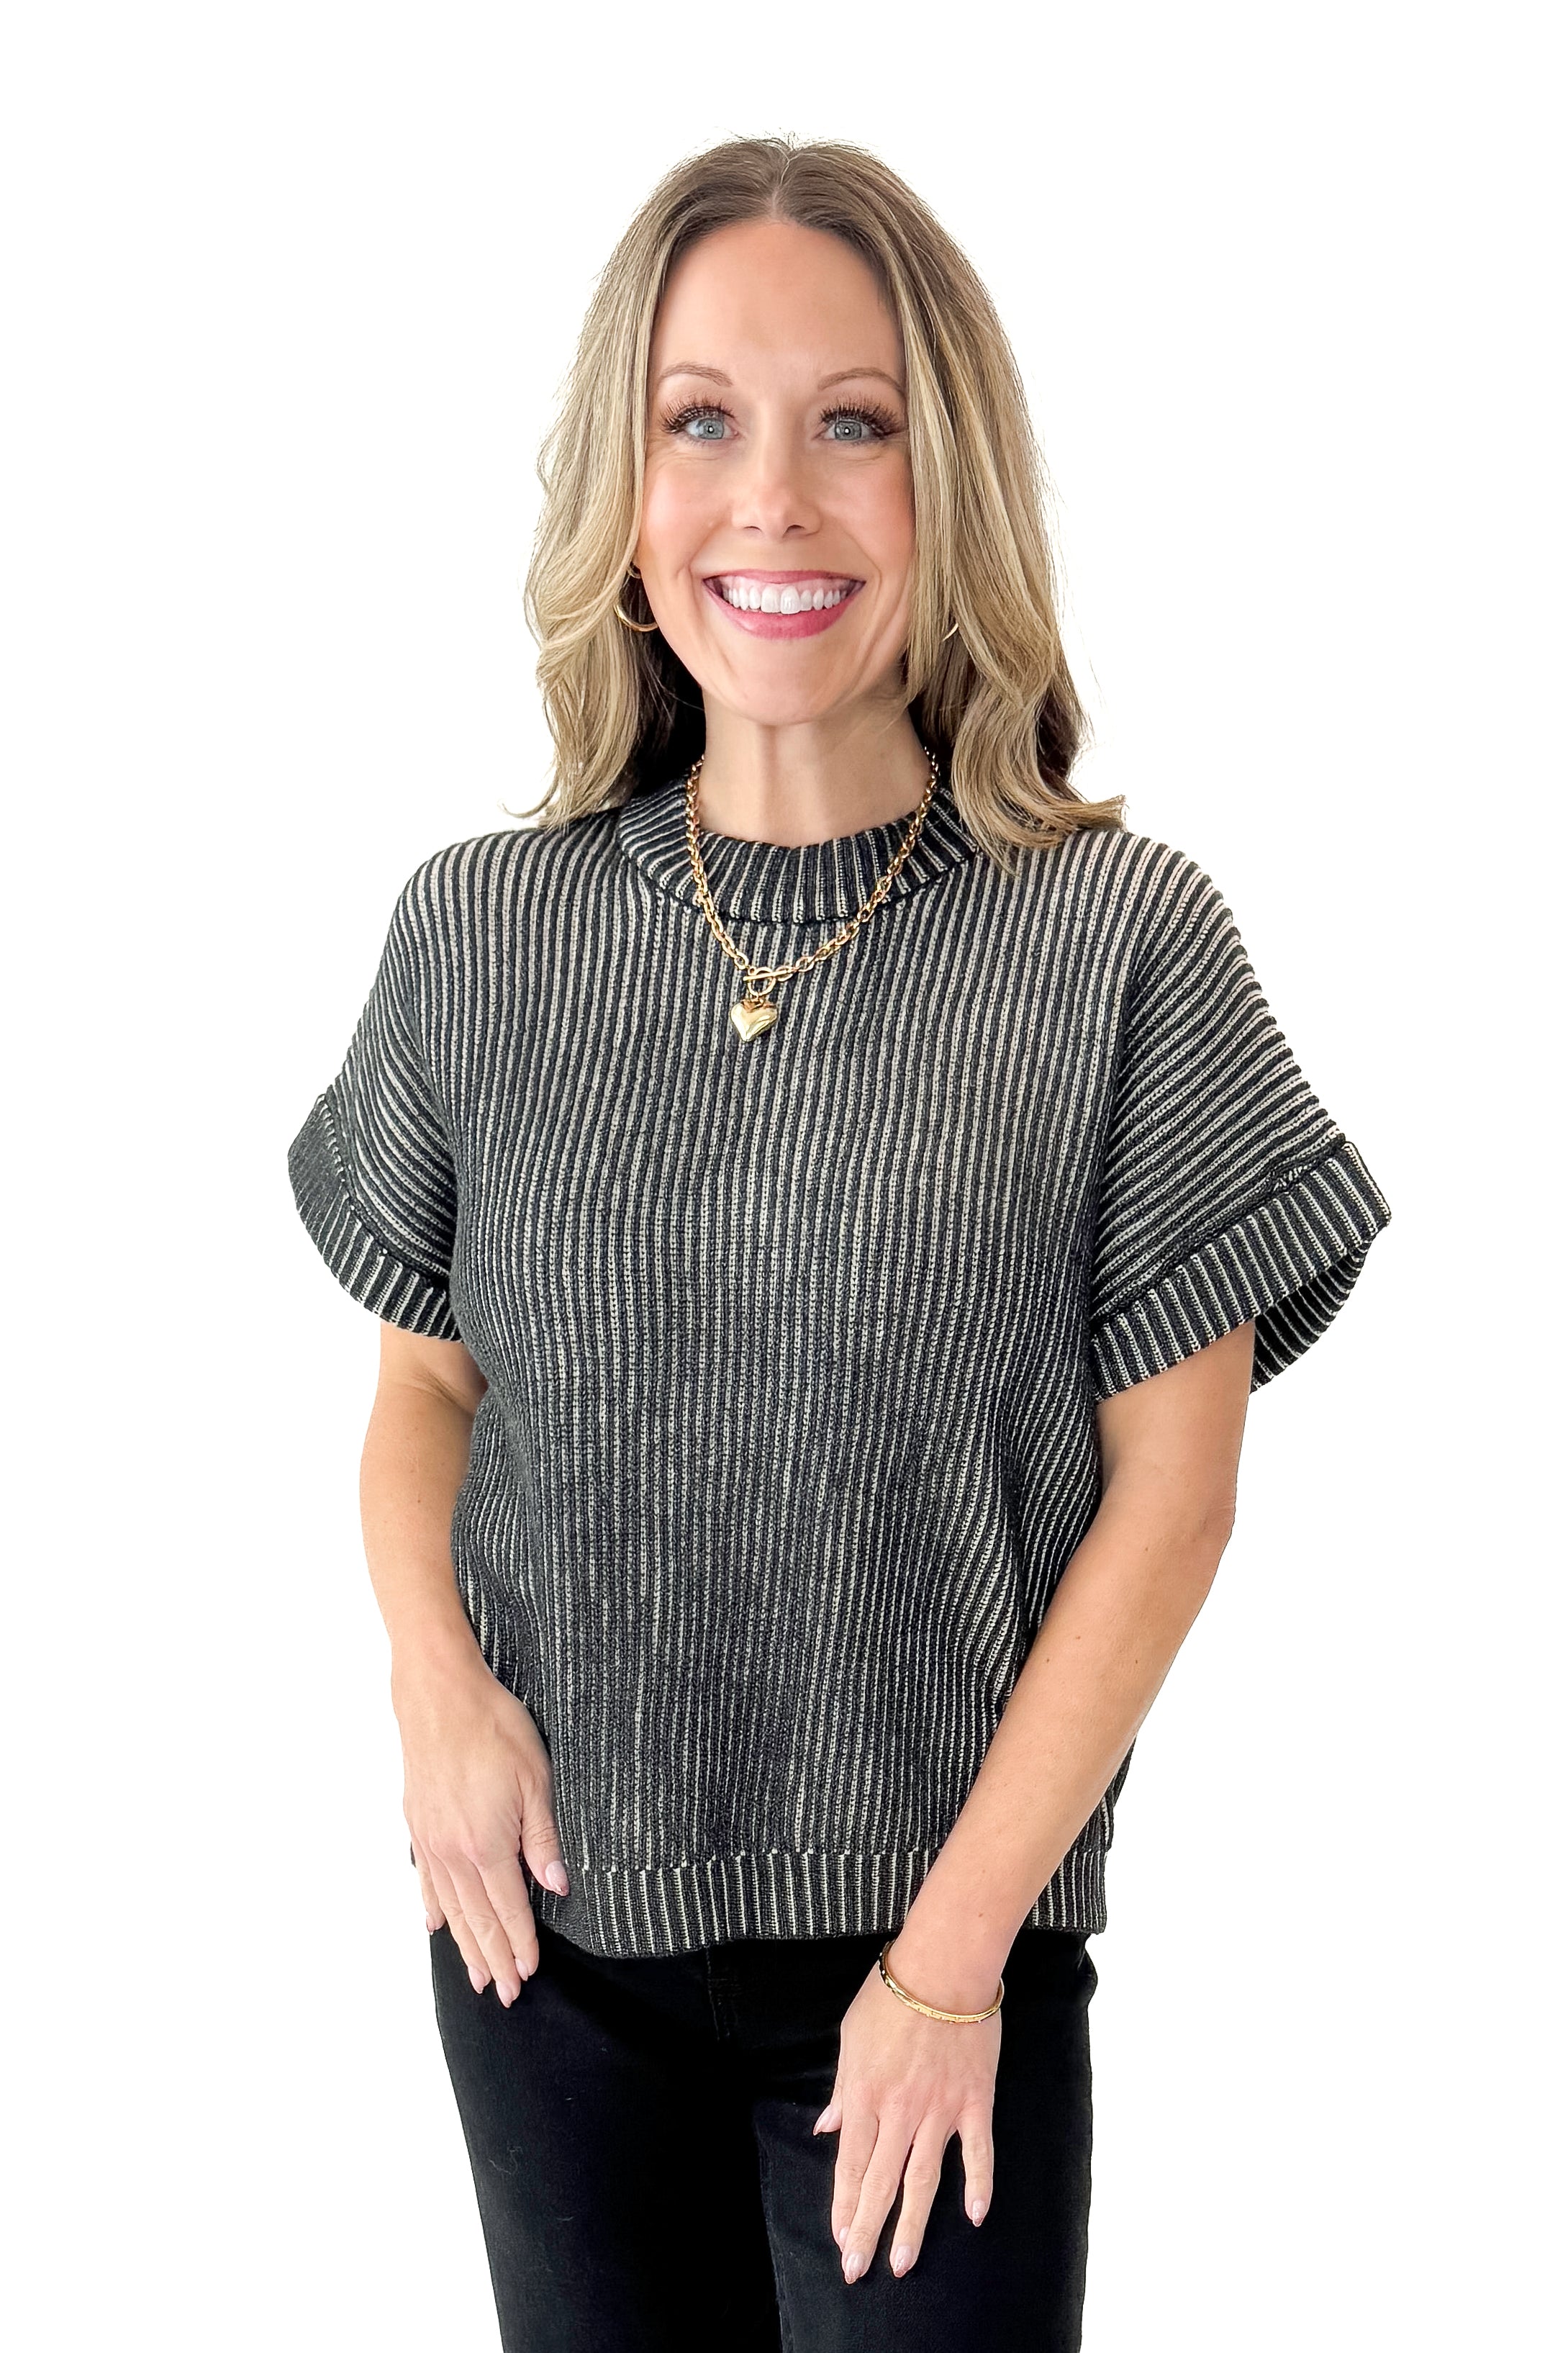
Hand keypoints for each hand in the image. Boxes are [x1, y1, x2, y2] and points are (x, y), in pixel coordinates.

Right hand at [393, 1647, 568, 2004]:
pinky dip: (431, 1907)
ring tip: (475, 1975)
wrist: (438, 1694)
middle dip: (493, 1958)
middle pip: (477, 1919)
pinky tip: (434, 1926)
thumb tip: (555, 1887)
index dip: (521, 1944)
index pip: (508, 1909)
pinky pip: (425, 1878)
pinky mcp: (418, 1824)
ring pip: (450, 1907)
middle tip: (503, 1994)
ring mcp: (431, 1839)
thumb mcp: (536, 1776)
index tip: (528, 1975)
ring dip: (464, 1945)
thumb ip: (544, 1836)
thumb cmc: (493, 1726)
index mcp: (487, 1843)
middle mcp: (454, 1851)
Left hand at [813, 1943, 999, 2282]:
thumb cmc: (890, 1996)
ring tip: (903, 2264)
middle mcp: (900, 2113)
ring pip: (923, 2179)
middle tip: (857, 2270)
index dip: (843, 2206)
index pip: (850, 2165)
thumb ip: (842, 2090)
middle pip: (881, 2183)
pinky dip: (978, 2185)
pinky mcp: (975, 2102)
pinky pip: (978, 2152)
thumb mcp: (850, 2039)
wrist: (943, 1967)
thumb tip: (828, 2129)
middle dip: (867, 2230)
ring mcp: (940, 2111)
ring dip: (912, 2225)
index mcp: (865, 2096)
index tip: (839, 2240)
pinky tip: (975, 2217)